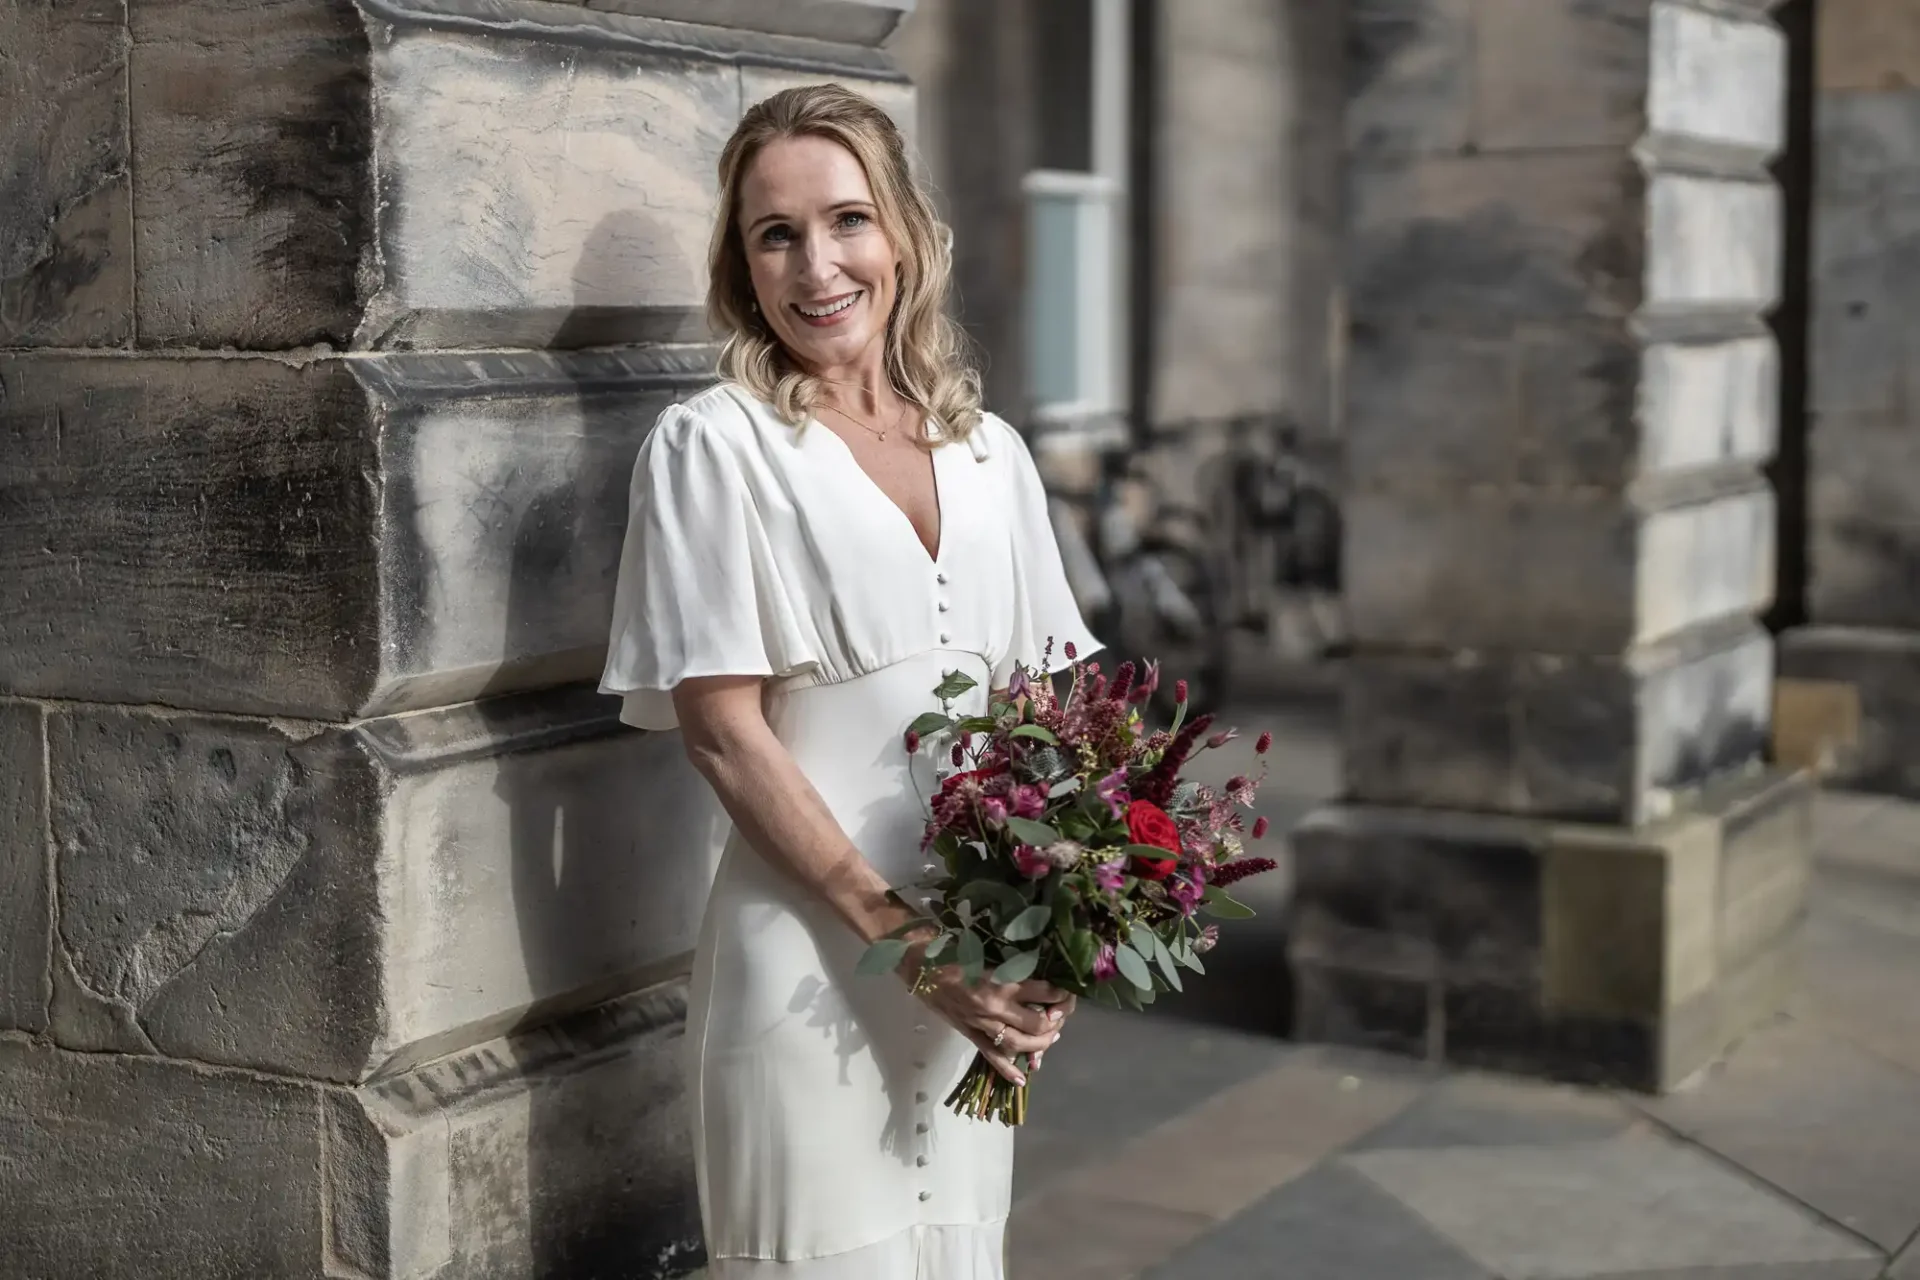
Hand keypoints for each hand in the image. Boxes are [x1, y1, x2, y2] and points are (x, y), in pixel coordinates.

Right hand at [901, 946, 1070, 1085]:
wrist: (919, 965)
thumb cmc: (953, 949)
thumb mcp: (987, 950)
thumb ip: (1012, 962)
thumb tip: (1038, 968)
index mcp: (1001, 981)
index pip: (1044, 992)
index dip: (1062, 994)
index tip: (1068, 990)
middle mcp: (995, 1006)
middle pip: (1038, 1023)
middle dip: (1056, 1021)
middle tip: (1061, 1014)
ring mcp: (982, 1023)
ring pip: (1019, 1043)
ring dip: (1040, 1044)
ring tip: (1050, 1037)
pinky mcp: (970, 1033)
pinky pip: (991, 1055)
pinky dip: (1006, 1068)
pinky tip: (1020, 1079)